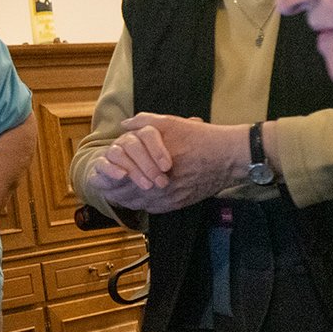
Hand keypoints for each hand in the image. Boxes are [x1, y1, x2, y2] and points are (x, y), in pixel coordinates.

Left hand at [116, 113, 245, 209]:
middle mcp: (159, 187)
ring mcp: (169, 199)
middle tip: (106, 186)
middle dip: (115, 190)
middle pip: (127, 195)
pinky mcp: (178, 205)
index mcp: (152, 166)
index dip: (109, 177)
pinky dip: (143, 204)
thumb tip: (125, 124)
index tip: (103, 174)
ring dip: (127, 199)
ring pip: (139, 204)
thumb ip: (145, 122)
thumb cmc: (201, 138)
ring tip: (118, 193)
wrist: (229, 157)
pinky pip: (153, 209)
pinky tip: (139, 198)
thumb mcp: (171, 123)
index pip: (122, 178)